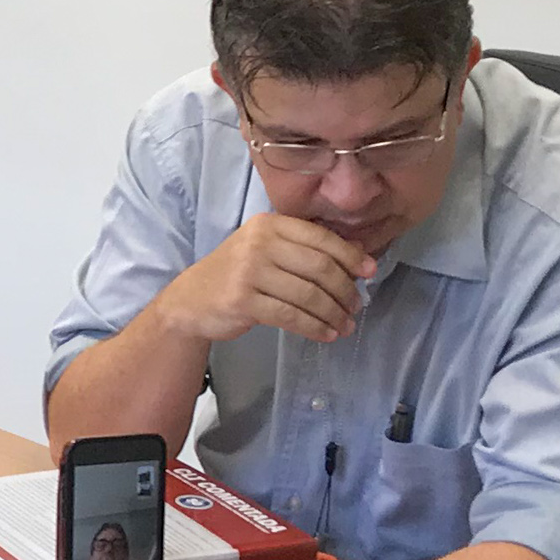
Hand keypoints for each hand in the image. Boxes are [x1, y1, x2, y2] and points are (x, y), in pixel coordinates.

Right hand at [151, 214, 377, 345]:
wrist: (190, 300)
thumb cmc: (236, 274)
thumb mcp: (268, 251)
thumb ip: (306, 248)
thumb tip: (358, 253)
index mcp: (270, 224)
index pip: (321, 238)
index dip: (350, 256)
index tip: (369, 272)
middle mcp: (259, 242)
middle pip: (319, 267)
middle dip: (345, 290)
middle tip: (356, 306)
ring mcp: (249, 271)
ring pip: (308, 295)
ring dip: (333, 313)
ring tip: (345, 325)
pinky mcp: (242, 300)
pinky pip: (291, 316)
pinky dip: (314, 327)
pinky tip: (326, 335)